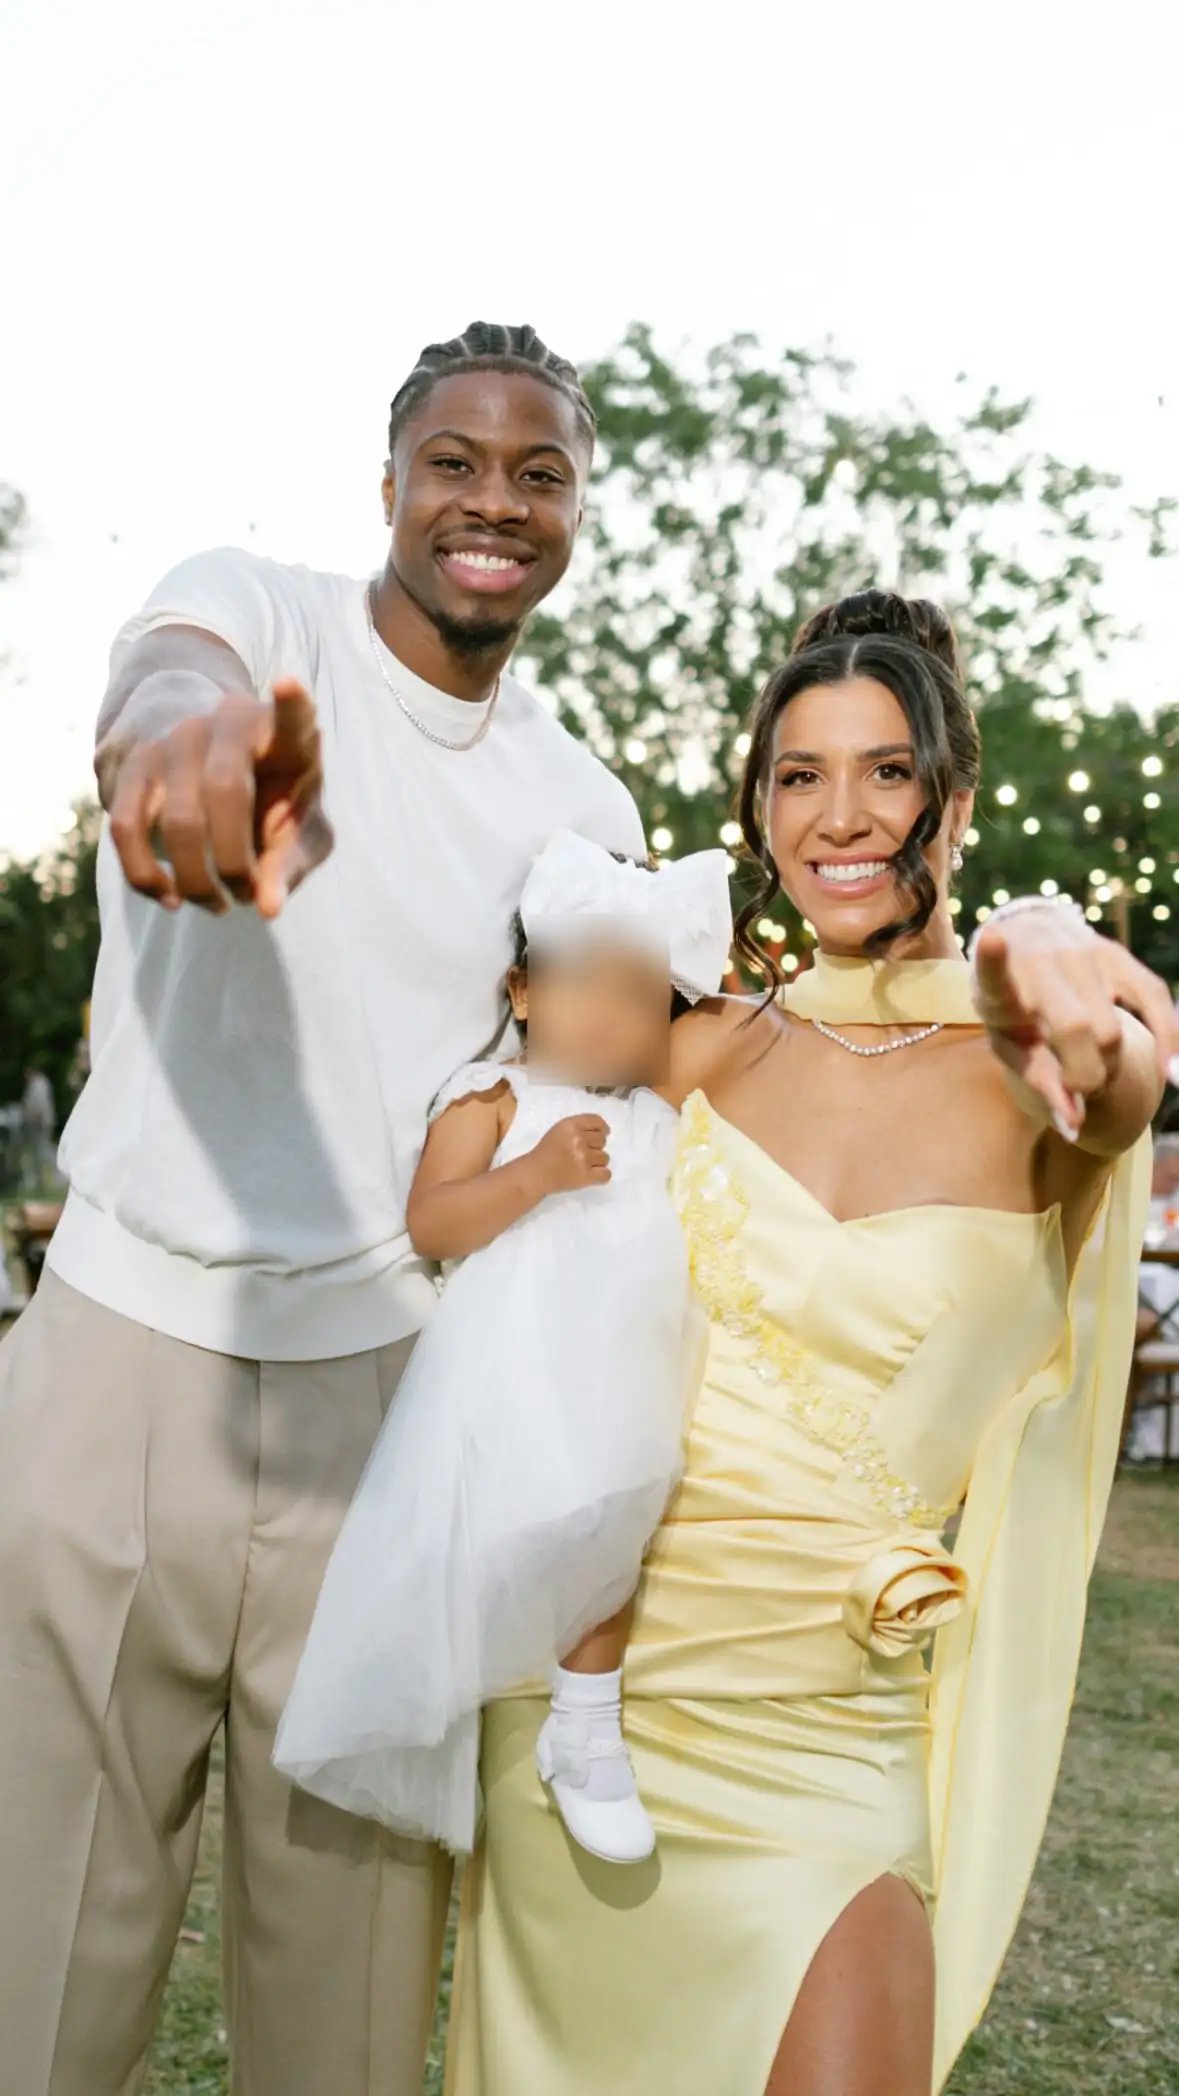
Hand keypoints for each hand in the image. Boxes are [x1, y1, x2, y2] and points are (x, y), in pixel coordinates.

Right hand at [107, 680, 332, 917]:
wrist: (215, 772)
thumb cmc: (276, 804)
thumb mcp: (302, 832)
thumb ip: (291, 864)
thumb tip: (265, 906)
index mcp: (283, 734)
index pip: (292, 716)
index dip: (291, 705)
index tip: (288, 686)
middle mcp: (226, 724)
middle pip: (224, 791)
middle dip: (234, 863)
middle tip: (245, 896)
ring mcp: (176, 740)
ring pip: (174, 818)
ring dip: (195, 879)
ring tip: (217, 905)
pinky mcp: (137, 766)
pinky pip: (126, 827)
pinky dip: (145, 875)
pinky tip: (171, 899)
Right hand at [530, 1115, 611, 1193]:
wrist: (535, 1173)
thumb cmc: (545, 1151)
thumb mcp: (559, 1130)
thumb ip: (577, 1127)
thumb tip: (602, 1131)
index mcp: (571, 1125)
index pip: (597, 1121)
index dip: (603, 1127)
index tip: (604, 1133)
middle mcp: (579, 1139)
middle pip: (602, 1140)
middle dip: (596, 1146)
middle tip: (585, 1152)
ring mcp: (583, 1158)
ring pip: (605, 1158)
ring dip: (597, 1161)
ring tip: (585, 1164)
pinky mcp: (585, 1176)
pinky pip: (606, 1174)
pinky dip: (602, 1175)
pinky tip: (594, 1174)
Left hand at [972, 913, 1178, 1136]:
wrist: (1029, 945)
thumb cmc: (1014, 1012)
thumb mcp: (1009, 1046)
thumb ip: (1039, 1083)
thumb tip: (1075, 1125)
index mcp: (999, 986)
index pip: (994, 974)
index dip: (992, 959)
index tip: (993, 939)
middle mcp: (1038, 960)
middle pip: (1076, 1030)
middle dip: (1082, 1075)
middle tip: (1073, 1081)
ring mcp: (1080, 952)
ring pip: (1112, 1029)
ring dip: (1108, 1062)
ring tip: (1091, 1062)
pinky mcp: (1115, 952)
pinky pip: (1153, 996)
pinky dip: (1167, 1036)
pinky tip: (1171, 1070)